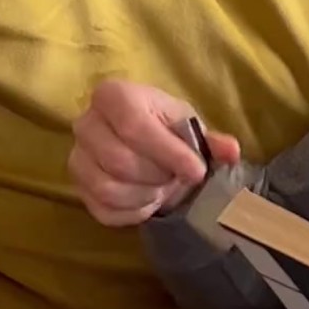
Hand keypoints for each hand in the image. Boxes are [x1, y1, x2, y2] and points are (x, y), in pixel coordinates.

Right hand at [69, 80, 240, 226]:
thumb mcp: (189, 127)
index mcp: (113, 95)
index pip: (134, 126)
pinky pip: (104, 210)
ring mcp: (77, 158)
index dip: (169, 153)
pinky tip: (149, 201)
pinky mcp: (78, 189)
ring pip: (108, 188)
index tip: (196, 170)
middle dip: (158, 175)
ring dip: (145, 195)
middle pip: (119, 161)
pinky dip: (134, 212)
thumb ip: (211, 139)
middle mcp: (86, 123)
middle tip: (177, 177)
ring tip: (163, 188)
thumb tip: (230, 151)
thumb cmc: (166, 130)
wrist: (140, 144)